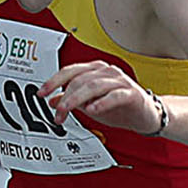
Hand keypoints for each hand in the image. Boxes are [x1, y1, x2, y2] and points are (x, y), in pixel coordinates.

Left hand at [44, 59, 162, 134]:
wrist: (146, 116)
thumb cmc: (120, 107)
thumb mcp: (90, 104)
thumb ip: (72, 100)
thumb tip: (52, 100)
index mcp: (95, 70)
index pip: (70, 71)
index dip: (54, 81)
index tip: (42, 93)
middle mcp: (107, 72)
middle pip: (80, 80)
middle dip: (65, 97)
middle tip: (57, 112)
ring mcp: (120, 81)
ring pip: (94, 86)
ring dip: (77, 100)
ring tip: (67, 111)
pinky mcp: (132, 94)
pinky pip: (115, 95)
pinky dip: (102, 102)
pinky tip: (93, 109)